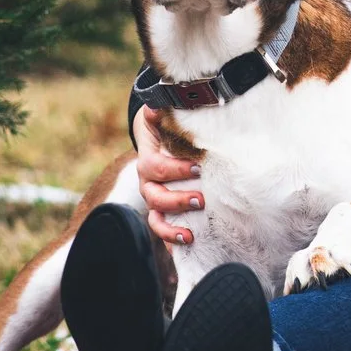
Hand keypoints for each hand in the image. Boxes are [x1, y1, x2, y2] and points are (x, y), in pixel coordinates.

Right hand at [132, 107, 201, 246]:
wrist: (162, 137)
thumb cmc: (166, 127)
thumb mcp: (162, 115)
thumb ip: (159, 111)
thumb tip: (155, 106)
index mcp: (148, 158)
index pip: (153, 166)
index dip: (173, 169)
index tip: (198, 167)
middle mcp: (148, 182)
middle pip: (154, 196)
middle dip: (177, 200)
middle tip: (201, 199)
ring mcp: (155, 199)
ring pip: (155, 217)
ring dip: (171, 226)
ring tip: (191, 232)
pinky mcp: (165, 211)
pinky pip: (162, 229)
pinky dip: (171, 240)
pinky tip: (188, 243)